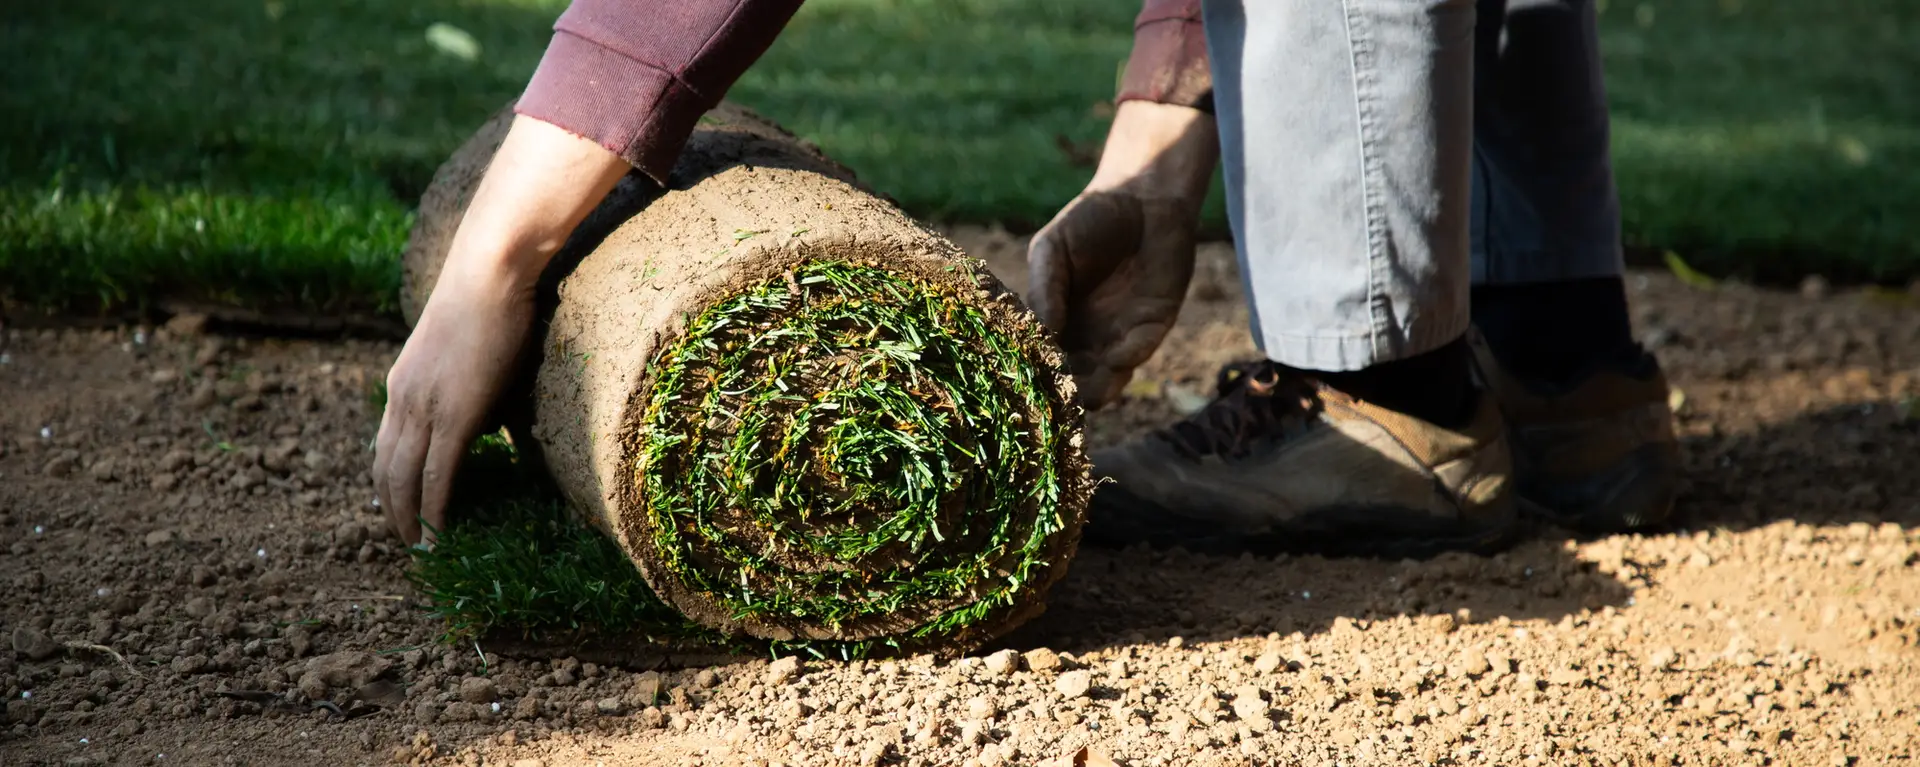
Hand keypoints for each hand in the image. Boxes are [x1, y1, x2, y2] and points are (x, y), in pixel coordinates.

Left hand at [373, 115, 629, 545]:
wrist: (490, 269)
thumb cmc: (492, 298)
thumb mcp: (466, 349)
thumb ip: (466, 385)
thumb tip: (488, 416)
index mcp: (402, 382)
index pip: (386, 444)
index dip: (390, 482)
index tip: (402, 507)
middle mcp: (402, 398)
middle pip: (384, 469)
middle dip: (392, 509)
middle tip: (407, 540)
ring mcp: (424, 406)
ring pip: (403, 477)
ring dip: (409, 516)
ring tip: (421, 545)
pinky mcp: (453, 414)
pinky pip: (438, 473)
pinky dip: (435, 507)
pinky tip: (440, 531)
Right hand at [1027, 101, 1218, 408]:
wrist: (1143, 197)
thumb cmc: (1088, 221)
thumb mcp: (1051, 248)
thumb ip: (1044, 287)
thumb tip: (1042, 331)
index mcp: (1055, 322)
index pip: (1040, 360)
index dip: (1034, 374)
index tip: (1027, 381)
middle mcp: (1086, 336)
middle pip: (1073, 382)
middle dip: (1065, 392)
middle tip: (1059, 394)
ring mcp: (1120, 335)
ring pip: (1107, 381)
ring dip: (1098, 388)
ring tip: (1087, 388)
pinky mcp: (1154, 325)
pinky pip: (1140, 353)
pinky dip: (1128, 359)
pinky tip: (1117, 356)